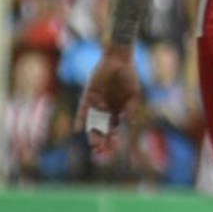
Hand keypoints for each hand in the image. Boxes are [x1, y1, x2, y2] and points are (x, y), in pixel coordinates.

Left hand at [77, 44, 140, 159]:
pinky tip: (78, 129)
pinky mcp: (88, 96)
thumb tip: (131, 123)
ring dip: (92, 134)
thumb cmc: (129, 76)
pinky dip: (80, 120)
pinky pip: (82, 111)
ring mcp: (96, 104)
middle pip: (102, 129)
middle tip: (99, 152)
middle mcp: (105, 110)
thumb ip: (131, 108)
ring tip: (93, 145)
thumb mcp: (134, 94)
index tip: (111, 151)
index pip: (114, 130)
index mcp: (117, 111)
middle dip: (101, 141)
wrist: (118, 60)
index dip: (112, 140)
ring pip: (92, 123)